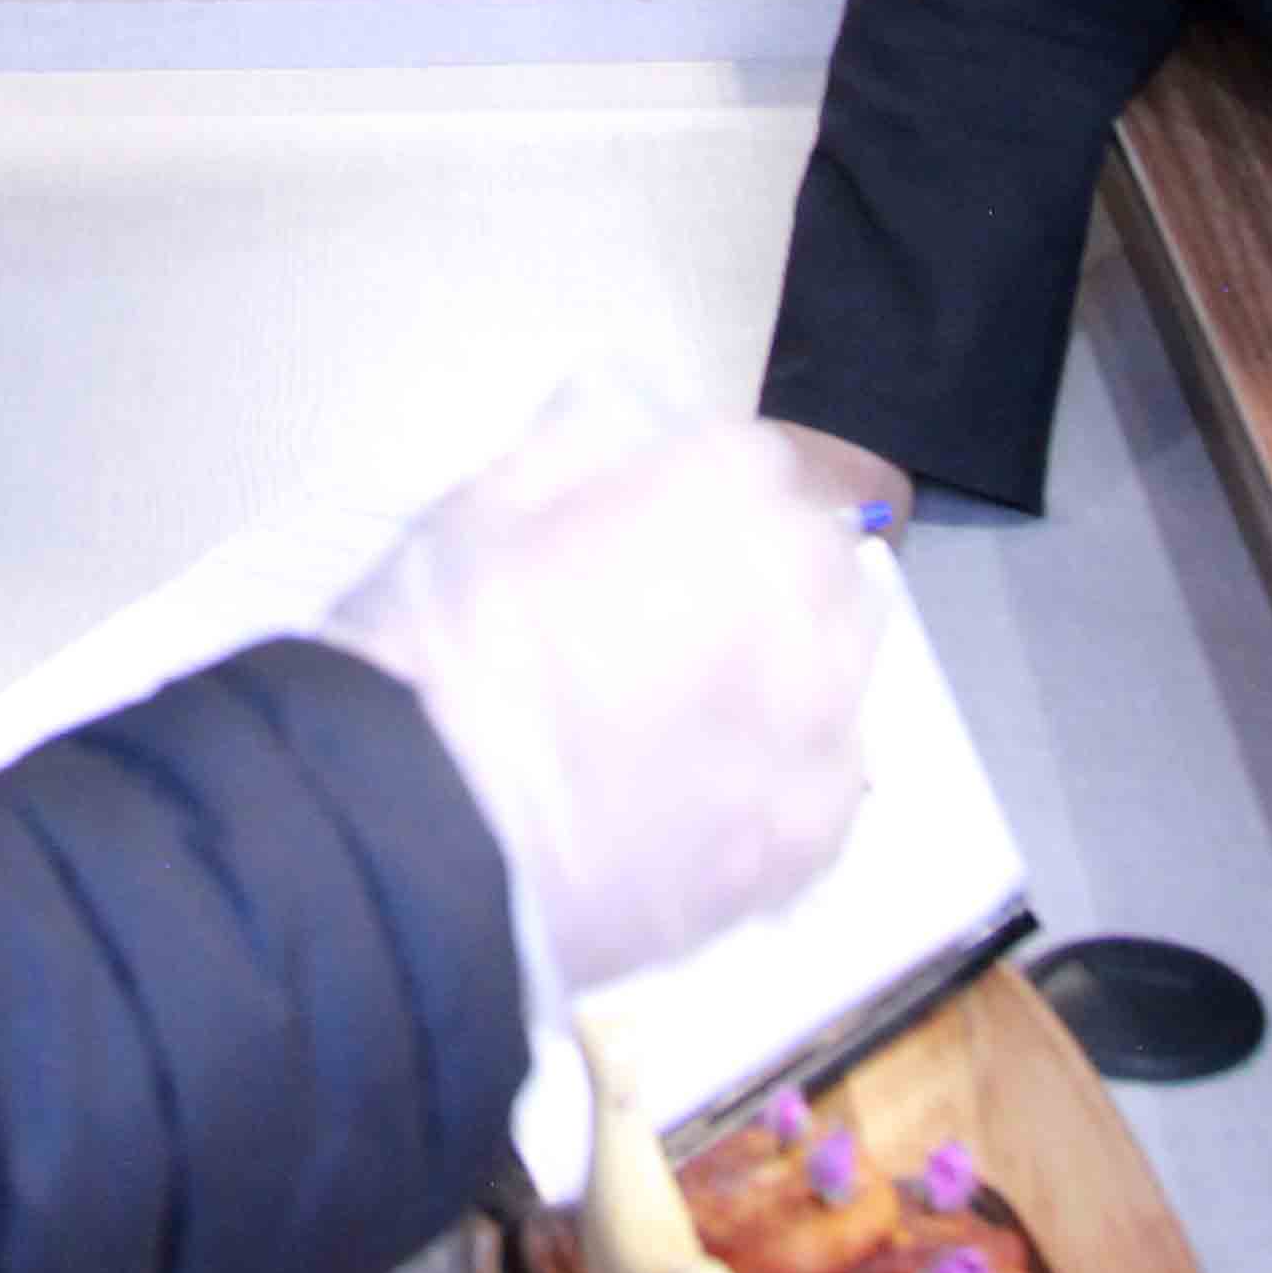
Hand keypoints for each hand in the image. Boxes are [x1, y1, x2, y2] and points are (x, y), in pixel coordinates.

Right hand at [323, 402, 889, 998]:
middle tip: (666, 620)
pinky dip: (781, 772)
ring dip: (785, 666)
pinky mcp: (812, 833)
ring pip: (840, 663)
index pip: (760, 462)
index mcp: (728, 490)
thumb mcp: (477, 506)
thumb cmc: (440, 654)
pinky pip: (828, 777)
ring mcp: (821, 719)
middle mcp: (805, 590)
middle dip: (760, 572)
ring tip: (688, 711)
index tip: (649, 533)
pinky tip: (708, 791)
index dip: (701, 497)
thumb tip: (618, 426)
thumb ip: (573, 450)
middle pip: (818, 556)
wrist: (431, 846)